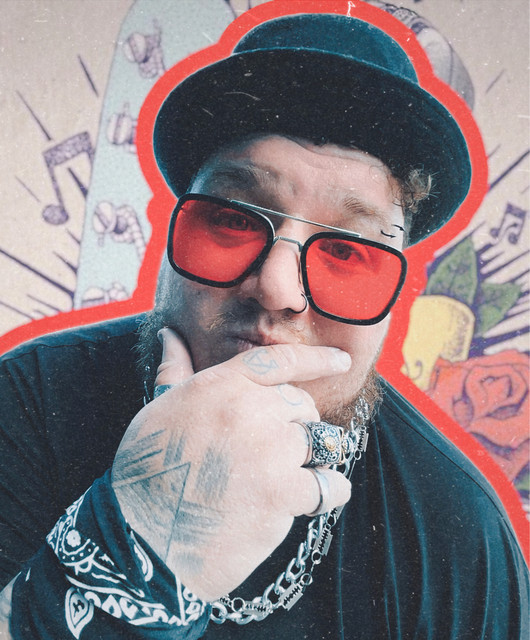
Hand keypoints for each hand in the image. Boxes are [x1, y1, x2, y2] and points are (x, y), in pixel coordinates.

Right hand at [111, 329, 351, 600]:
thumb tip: (168, 333)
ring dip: (306, 461)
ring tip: (280, 479)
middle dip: (296, 426)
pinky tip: (310, 498)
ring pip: (318, 442)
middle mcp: (247, 409)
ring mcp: (268, 450)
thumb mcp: (156, 411)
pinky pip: (329, 484)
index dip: (317, 359)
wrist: (142, 541)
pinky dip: (327, 492)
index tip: (341, 361)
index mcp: (218, 385)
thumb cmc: (144, 475)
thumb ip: (174, 371)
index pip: (279, 361)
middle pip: (302, 405)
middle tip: (272, 453)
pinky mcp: (282, 493)